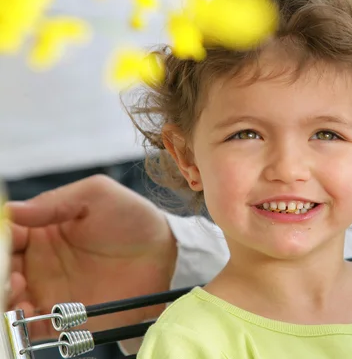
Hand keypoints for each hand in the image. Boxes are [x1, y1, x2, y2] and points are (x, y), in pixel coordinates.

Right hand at [6, 175, 176, 340]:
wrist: (165, 254)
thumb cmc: (133, 218)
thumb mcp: (97, 195)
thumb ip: (55, 201)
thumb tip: (11, 211)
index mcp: (41, 230)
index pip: (6, 235)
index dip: (1, 238)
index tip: (6, 240)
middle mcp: (38, 262)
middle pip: (2, 268)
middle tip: (11, 271)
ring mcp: (49, 291)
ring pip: (10, 299)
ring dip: (6, 296)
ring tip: (18, 286)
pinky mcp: (63, 316)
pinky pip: (31, 326)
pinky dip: (20, 322)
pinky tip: (28, 310)